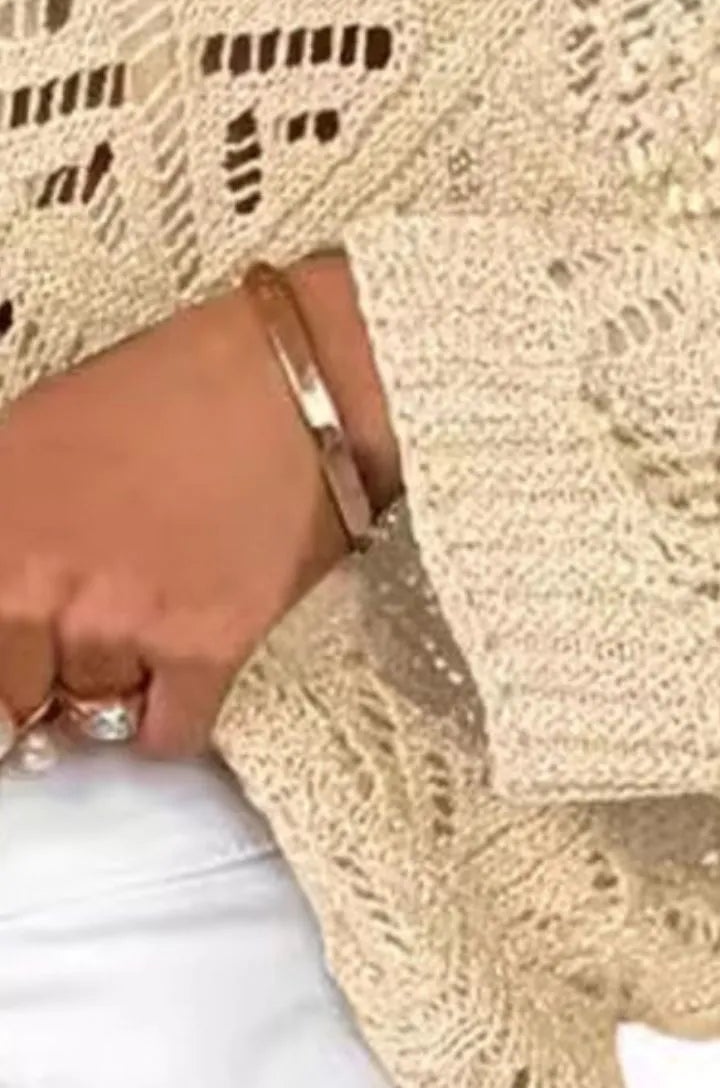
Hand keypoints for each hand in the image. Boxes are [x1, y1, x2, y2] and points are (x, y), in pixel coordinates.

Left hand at [0, 251, 401, 758]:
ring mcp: (117, 624)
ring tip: (161, 613)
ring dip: (121, 677)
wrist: (297, 378)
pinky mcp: (202, 650)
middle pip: (21, 690)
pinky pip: (166, 734)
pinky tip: (188, 669)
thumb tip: (5, 590)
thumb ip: (5, 522)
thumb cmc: (177, 385)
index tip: (29, 648)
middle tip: (101, 615)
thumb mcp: (37, 431)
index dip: (11, 647)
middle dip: (54, 663)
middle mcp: (37, 586)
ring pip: (95, 711)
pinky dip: (174, 715)